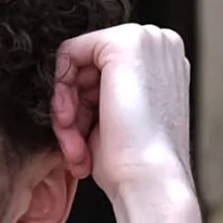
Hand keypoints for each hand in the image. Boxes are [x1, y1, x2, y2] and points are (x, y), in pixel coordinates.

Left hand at [50, 24, 205, 222]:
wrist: (149, 181)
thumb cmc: (131, 164)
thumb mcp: (113, 119)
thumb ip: (100, 92)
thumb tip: (67, 84)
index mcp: (162, 64)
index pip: (102, 71)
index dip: (83, 104)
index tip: (79, 138)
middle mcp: (158, 46)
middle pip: (88, 65)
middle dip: (73, 108)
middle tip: (73, 146)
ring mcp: (145, 40)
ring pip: (76, 63)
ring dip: (66, 109)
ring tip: (75, 146)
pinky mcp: (124, 43)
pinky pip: (68, 53)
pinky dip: (60, 90)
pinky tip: (69, 122)